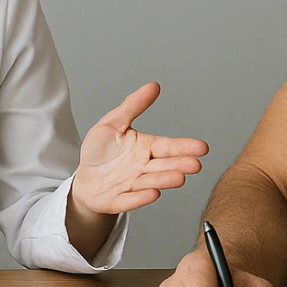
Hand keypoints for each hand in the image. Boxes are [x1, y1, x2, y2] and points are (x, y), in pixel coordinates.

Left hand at [71, 82, 207, 217]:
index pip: (168, 146)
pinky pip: (130, 199)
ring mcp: (132, 185)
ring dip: (165, 180)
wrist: (84, 179)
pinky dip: (141, 197)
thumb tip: (154, 86)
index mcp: (145, 148)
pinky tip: (154, 194)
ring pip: (151, 182)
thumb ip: (133, 106)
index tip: (202, 147)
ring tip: (179, 178)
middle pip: (164, 165)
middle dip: (180, 165)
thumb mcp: (112, 123)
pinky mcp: (118, 200)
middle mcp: (143, 167)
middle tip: (195, 165)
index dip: (184, 147)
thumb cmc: (100, 151)